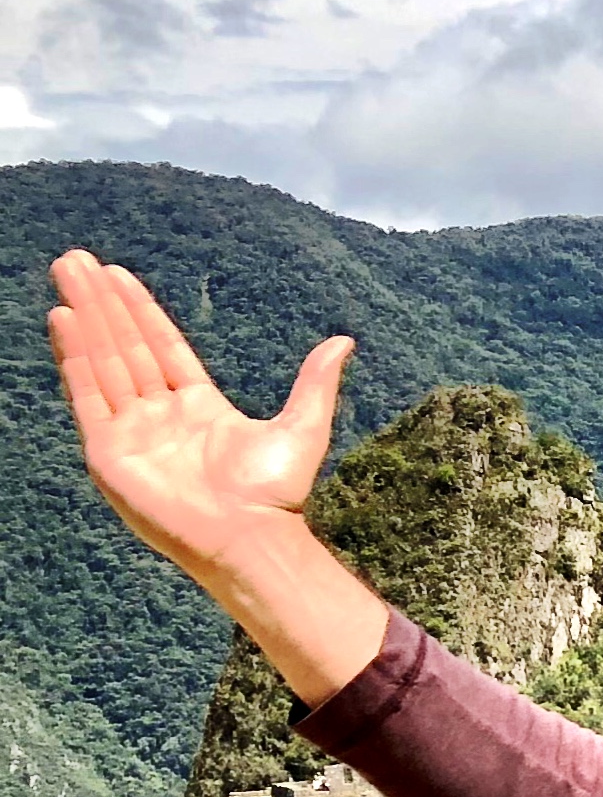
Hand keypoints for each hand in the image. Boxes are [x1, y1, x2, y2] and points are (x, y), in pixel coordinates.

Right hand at [47, 253, 386, 700]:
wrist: (250, 538)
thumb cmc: (276, 495)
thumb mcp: (303, 427)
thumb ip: (315, 383)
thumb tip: (344, 341)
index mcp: (198, 408)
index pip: (160, 346)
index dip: (139, 310)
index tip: (117, 274)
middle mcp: (159, 417)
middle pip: (124, 345)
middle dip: (102, 302)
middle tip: (76, 258)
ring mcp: (131, 432)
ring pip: (103, 360)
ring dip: (84, 316)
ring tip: (65, 272)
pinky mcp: (109, 451)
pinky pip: (88, 393)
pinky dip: (75, 355)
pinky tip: (64, 317)